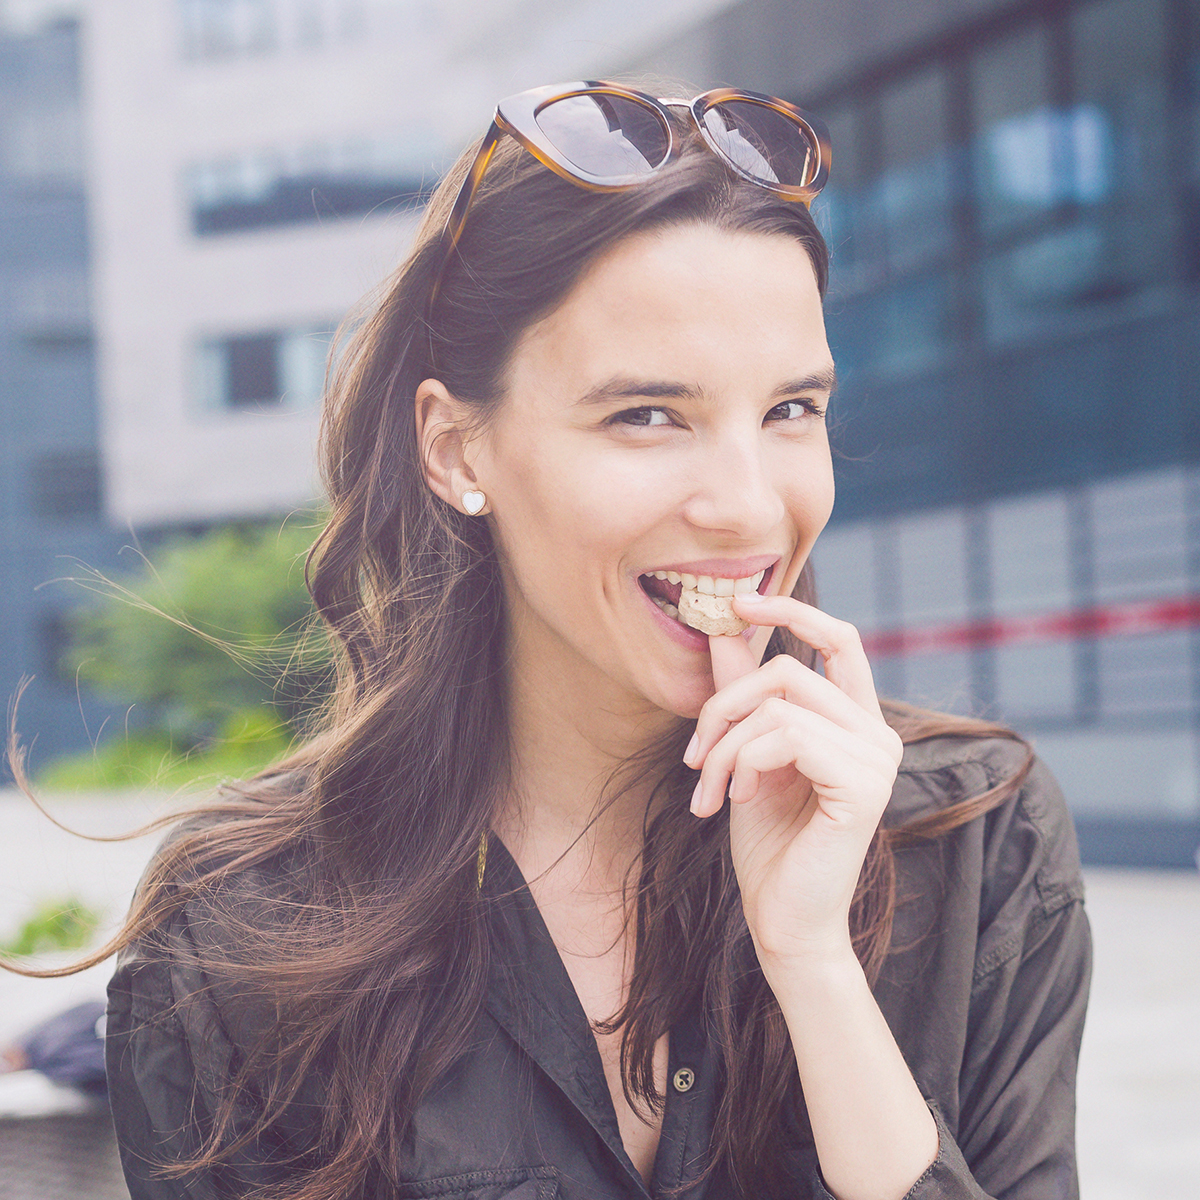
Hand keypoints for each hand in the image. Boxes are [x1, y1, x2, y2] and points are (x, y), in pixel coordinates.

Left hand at [684, 593, 902, 971]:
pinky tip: (735, 800)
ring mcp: (877, 758)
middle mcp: (878, 733)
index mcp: (856, 721)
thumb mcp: (743, 755)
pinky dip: (743, 762)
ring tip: (707, 789)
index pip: (840, 638)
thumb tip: (721, 629)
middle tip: (691, 756)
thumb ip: (741, 693)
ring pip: (778, 705)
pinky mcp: (863, 785)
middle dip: (722, 706)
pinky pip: (785, 736)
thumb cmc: (767, 843)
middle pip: (787, 671)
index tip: (736, 602)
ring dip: (723, 746)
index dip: (790, 611)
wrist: (783, 920)